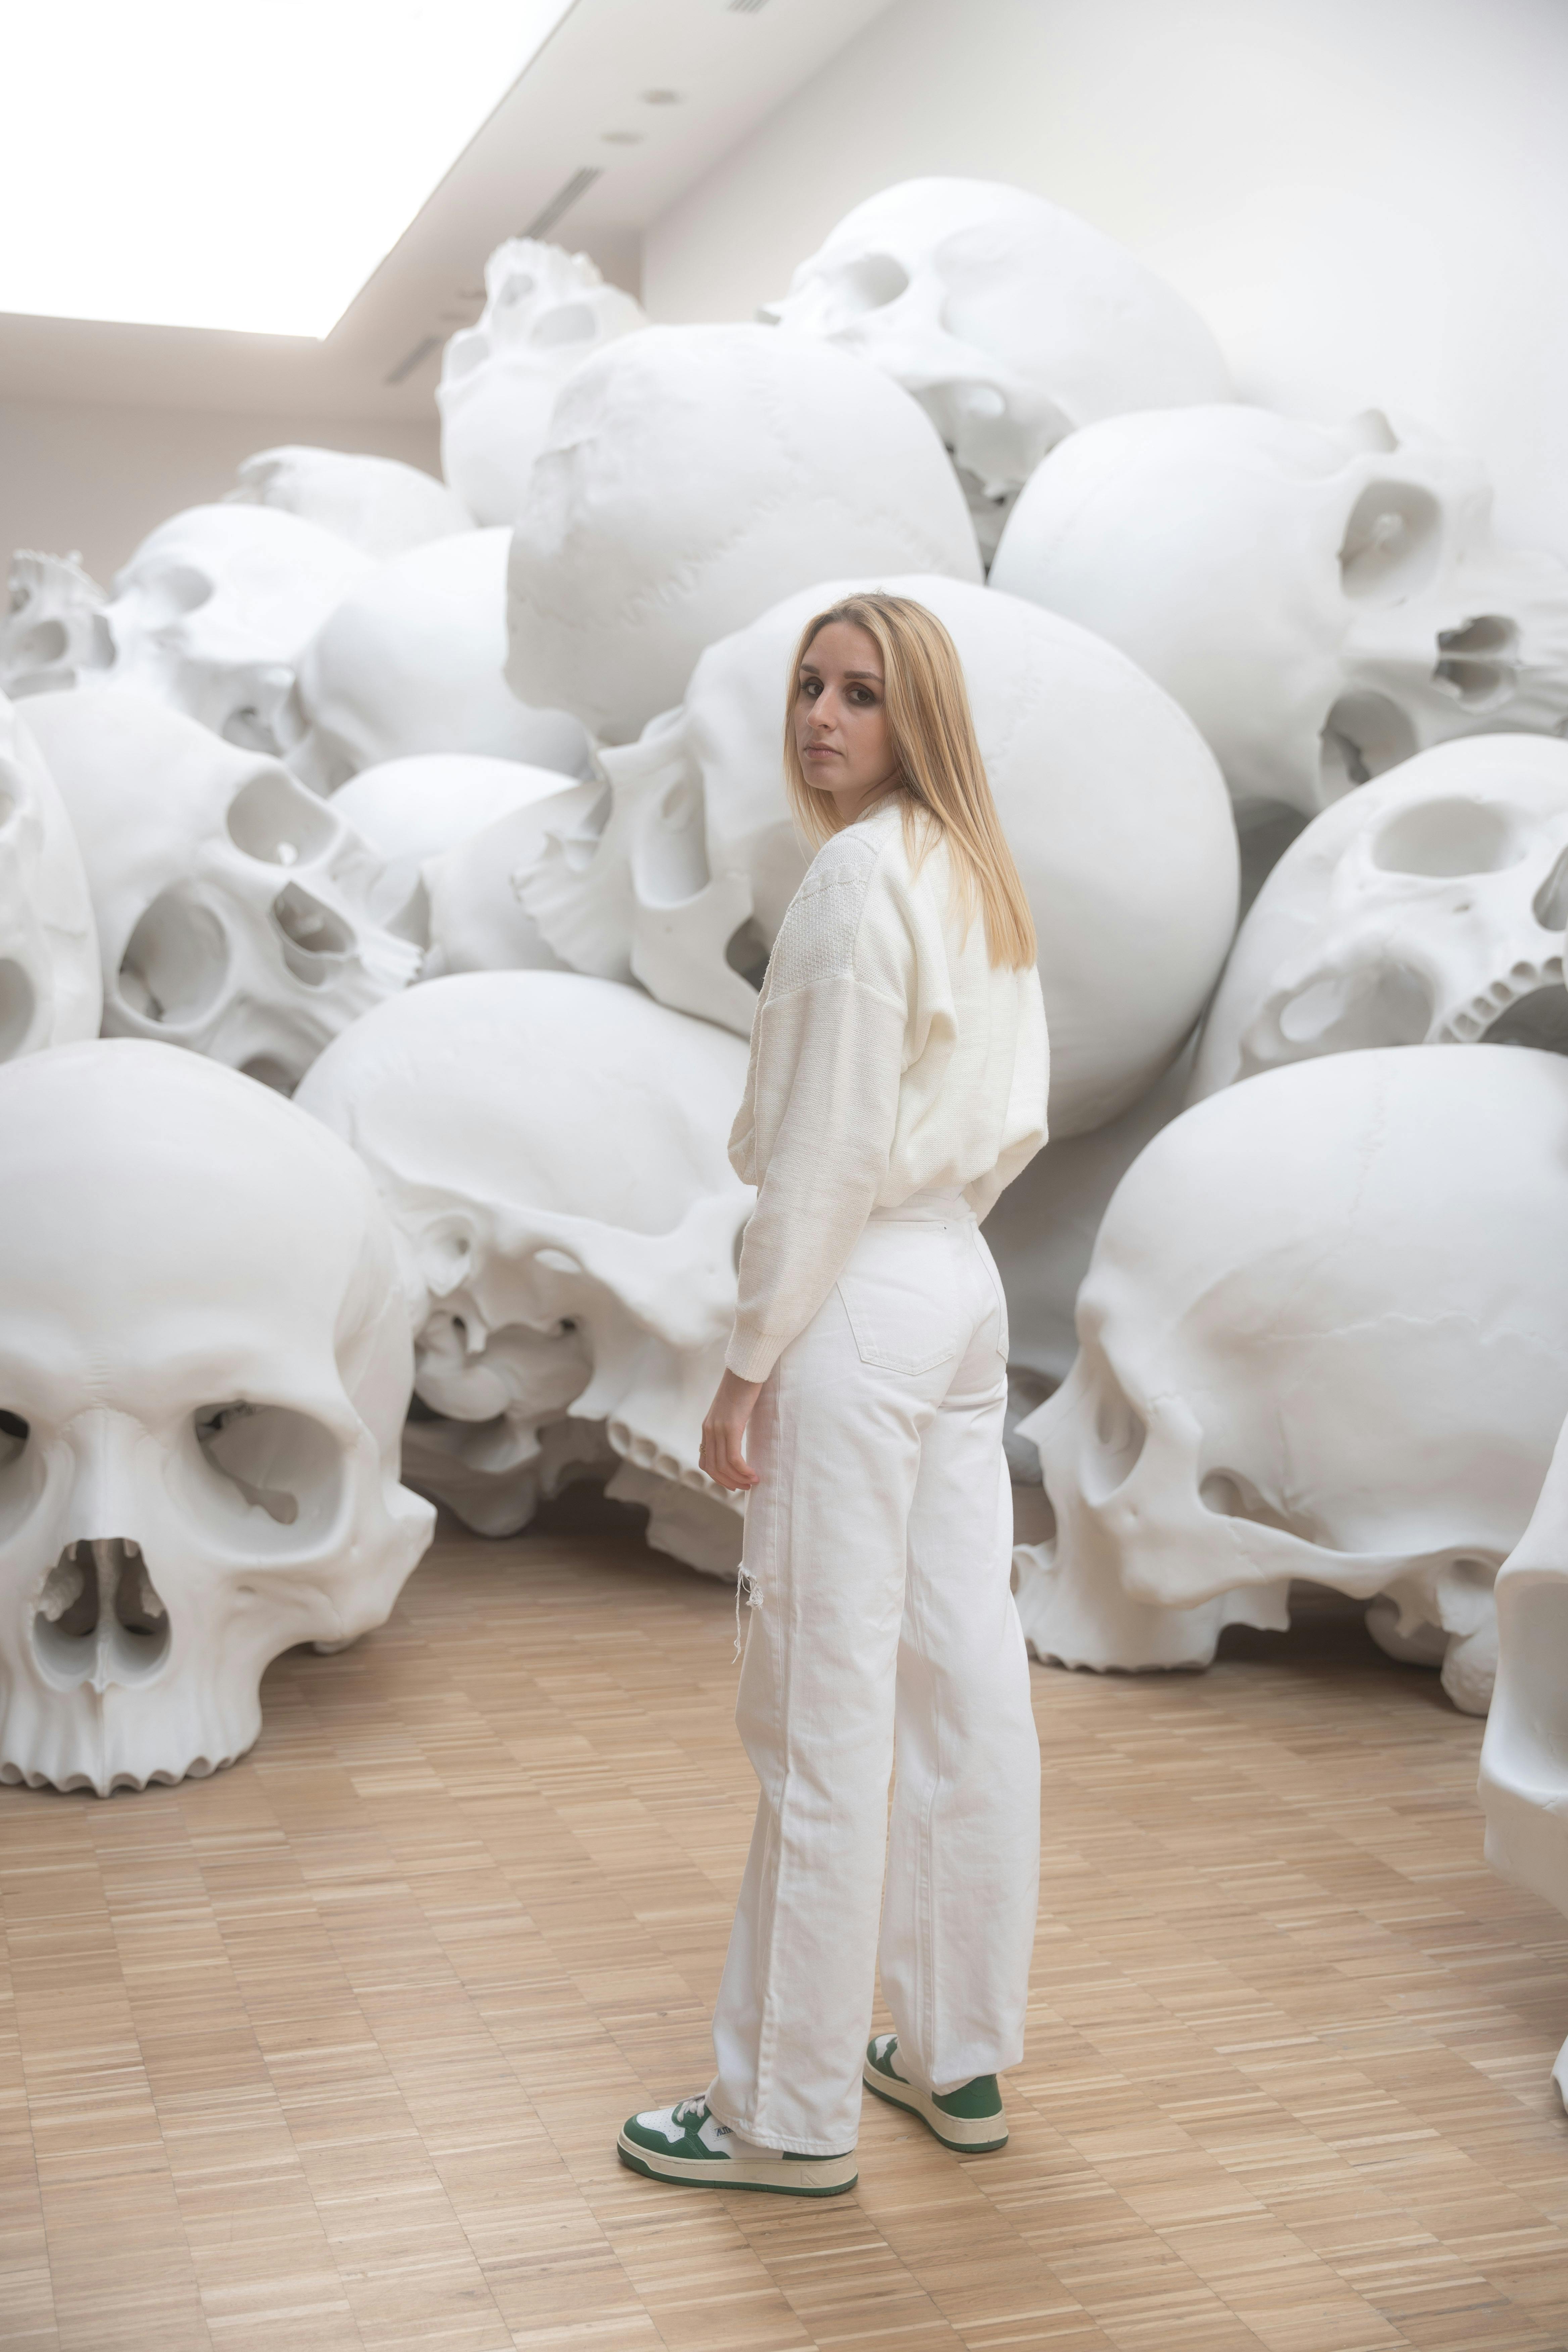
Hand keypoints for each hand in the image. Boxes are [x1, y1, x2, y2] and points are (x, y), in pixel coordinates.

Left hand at [700, 1368, 763, 1491]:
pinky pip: (734, 1458)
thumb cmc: (743, 1386)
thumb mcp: (732, 1409)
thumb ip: (730, 1423)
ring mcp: (718, 1429)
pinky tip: (753, 1474)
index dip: (718, 1477)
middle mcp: (709, 1430)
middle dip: (728, 1482)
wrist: (745, 1368)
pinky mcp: (730, 1427)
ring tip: (753, 1482)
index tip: (734, 1483)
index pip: (705, 1461)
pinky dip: (743, 1471)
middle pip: (712, 1468)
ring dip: (738, 1479)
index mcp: (708, 1427)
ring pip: (723, 1466)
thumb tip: (740, 1436)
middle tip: (744, 1487)